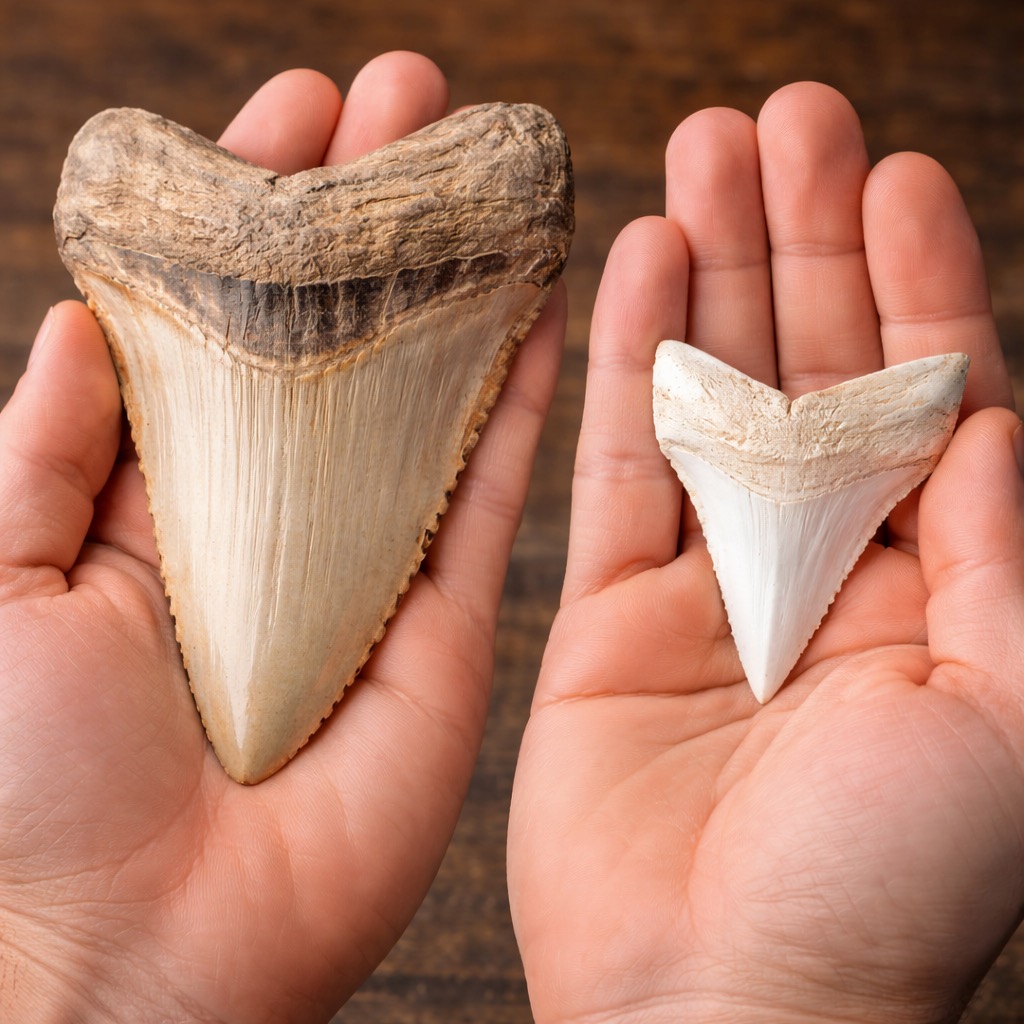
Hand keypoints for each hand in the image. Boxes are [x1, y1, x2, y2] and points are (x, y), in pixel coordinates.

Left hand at [0, 54, 564, 1021]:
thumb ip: (46, 455)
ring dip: (459, 280)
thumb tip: (77, 319)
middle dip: (373, 209)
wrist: (133, 959)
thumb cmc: (24, 791)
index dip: (260, 210)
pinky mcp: (448, 625)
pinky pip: (495, 491)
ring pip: (431, 396)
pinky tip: (543, 302)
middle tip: (415, 96)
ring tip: (490, 169)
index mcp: (164, 503)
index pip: (226, 323)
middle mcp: (277, 522)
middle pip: (339, 338)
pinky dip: (524, 397)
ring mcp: (371, 569)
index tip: (300, 107)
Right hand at [508, 82, 1023, 1023]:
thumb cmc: (882, 890)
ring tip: (700, 156)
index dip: (912, 277)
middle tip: (778, 119)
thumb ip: (1001, 553)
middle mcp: (817, 565)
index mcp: (929, 585)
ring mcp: (706, 581)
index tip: (888, 168)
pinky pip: (617, 462)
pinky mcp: (605, 609)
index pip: (925, 394)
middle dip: (803, 239)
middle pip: (812, 367)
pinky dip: (625, 362)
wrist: (720, 1003)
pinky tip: (635, 269)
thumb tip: (985, 409)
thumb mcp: (1008, 715)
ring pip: (708, 392)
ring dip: (712, 272)